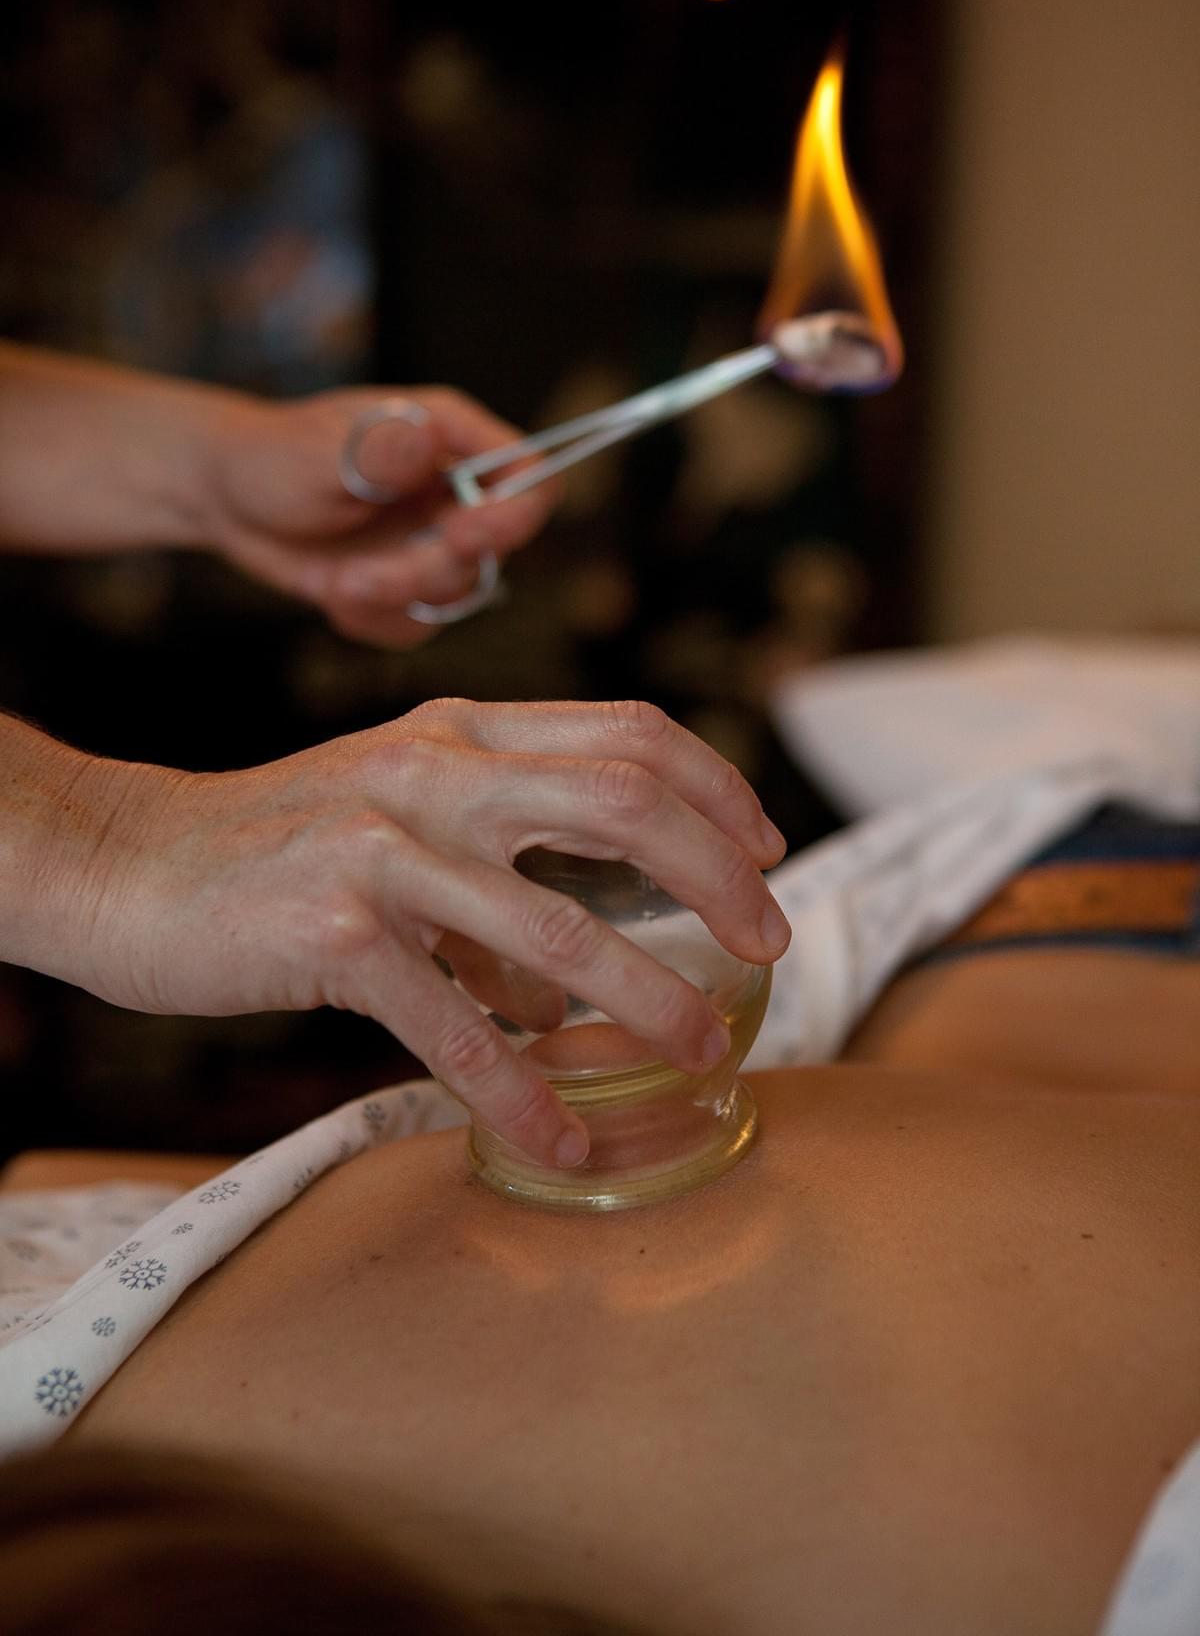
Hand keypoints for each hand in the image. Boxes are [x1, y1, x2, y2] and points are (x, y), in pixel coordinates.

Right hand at [71, 701, 789, 1165]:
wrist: (129, 865)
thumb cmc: (270, 845)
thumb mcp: (391, 809)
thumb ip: (486, 870)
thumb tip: (559, 988)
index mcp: (461, 733)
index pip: (629, 733)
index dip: (719, 790)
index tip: (767, 853)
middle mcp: (435, 773)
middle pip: (626, 803)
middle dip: (722, 878)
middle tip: (769, 946)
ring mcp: (386, 849)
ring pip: (560, 928)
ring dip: (651, 998)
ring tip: (702, 1052)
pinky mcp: (337, 934)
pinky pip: (458, 1026)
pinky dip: (521, 1092)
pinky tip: (558, 1138)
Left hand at [199, 386, 556, 645]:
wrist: (224, 497)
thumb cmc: (273, 452)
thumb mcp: (318, 446)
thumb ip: (377, 450)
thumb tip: (426, 445)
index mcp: (451, 438)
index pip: (528, 476)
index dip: (515, 515)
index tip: (460, 538)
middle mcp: (454, 491)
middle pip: (495, 550)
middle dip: (429, 573)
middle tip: (362, 577)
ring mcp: (431, 542)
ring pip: (456, 595)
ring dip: (397, 601)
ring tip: (339, 585)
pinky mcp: (405, 585)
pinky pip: (418, 624)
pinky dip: (376, 622)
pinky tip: (335, 596)